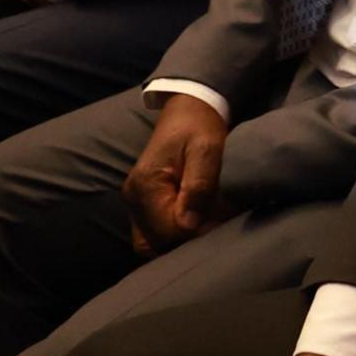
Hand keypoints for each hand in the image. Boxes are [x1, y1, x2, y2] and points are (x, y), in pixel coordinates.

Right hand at [124, 94, 234, 251]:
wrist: (188, 111)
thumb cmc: (199, 126)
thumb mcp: (206, 149)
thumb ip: (199, 185)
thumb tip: (189, 224)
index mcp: (145, 185)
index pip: (170, 230)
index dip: (199, 233)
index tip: (222, 221)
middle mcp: (133, 198)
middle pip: (160, 242)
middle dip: (190, 239)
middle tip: (217, 225)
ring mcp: (135, 204)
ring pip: (153, 244)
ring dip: (179, 243)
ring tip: (205, 227)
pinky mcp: (142, 205)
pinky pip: (151, 235)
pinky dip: (170, 238)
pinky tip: (192, 228)